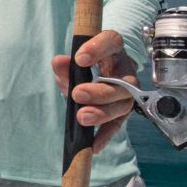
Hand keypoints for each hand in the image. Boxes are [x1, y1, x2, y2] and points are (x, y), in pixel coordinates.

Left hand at [52, 30, 137, 153]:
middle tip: (77, 94)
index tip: (80, 59)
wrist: (100, 76)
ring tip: (82, 117)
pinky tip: (94, 145)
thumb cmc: (87, 67)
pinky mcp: (123, 112)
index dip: (98, 49)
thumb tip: (58, 61)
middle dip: (99, 91)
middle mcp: (125, 70)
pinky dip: (106, 135)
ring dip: (102, 113)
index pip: (112, 42)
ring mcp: (127, 92)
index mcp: (112, 49)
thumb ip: (66, 65)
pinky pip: (118, 125)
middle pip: (122, 82)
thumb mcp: (73, 64)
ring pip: (123, 104)